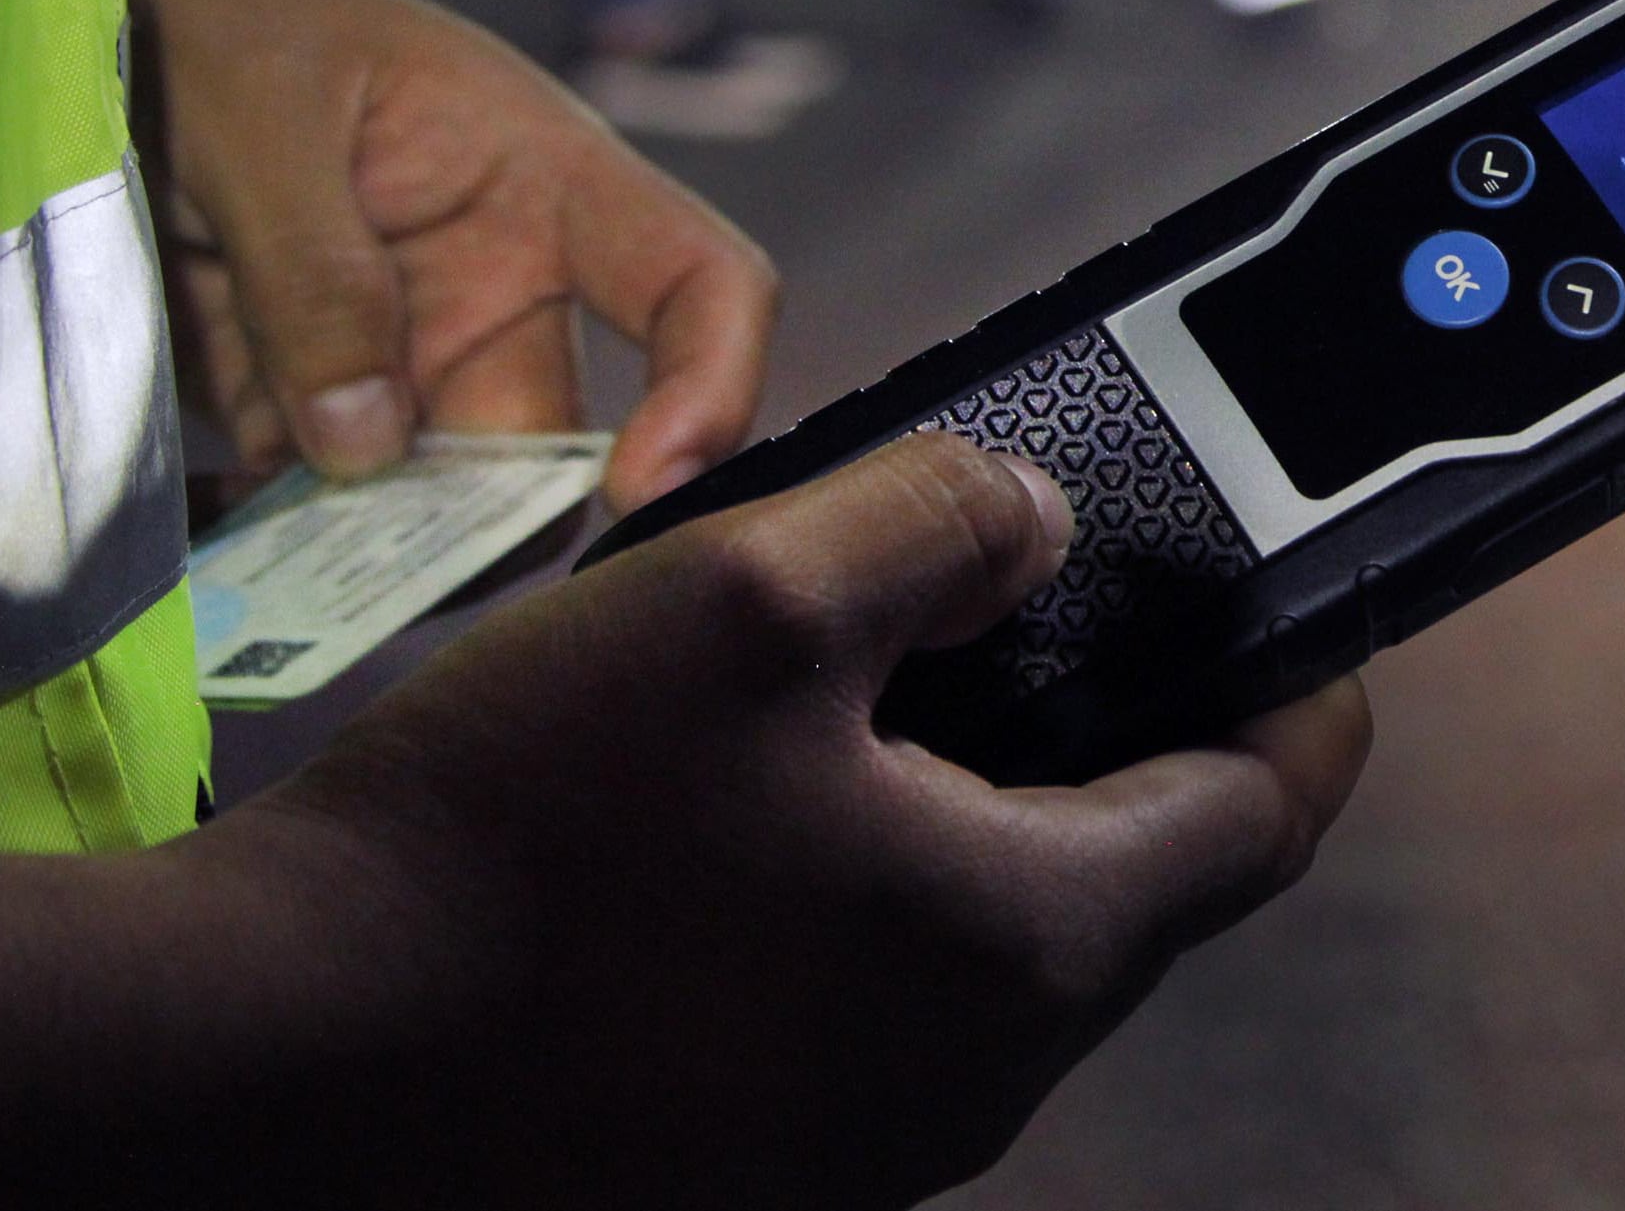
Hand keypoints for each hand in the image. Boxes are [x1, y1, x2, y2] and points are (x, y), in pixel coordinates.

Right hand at [15, 436, 1371, 1203]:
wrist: (270, 1064)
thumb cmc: (512, 841)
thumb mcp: (747, 592)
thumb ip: (938, 521)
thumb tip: (1037, 522)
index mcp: (1031, 940)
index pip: (1270, 810)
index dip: (1309, 693)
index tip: (1306, 615)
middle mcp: (980, 1068)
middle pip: (1144, 880)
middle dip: (1138, 736)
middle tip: (1077, 618)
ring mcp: (871, 1133)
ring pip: (1009, 945)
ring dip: (999, 814)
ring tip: (905, 689)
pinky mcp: (760, 1155)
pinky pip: (890, 1004)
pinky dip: (888, 893)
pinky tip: (772, 810)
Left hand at [109, 0, 773, 511]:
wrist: (105, 29)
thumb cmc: (220, 21)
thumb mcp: (263, 119)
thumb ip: (315, 275)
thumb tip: (368, 446)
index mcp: (547, 186)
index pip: (702, 286)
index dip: (712, 385)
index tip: (647, 484)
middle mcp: (503, 290)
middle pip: (551, 444)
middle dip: (484, 521)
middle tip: (377, 564)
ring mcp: (409, 361)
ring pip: (434, 501)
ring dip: (360, 541)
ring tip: (262, 534)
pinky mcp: (313, 414)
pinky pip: (318, 511)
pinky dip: (268, 537)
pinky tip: (208, 509)